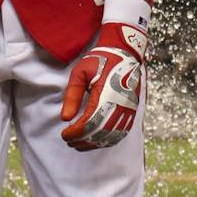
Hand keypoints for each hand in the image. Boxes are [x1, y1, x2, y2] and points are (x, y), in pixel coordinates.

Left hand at [60, 21, 146, 149]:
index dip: (76, 133)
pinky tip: (96, 140)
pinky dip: (107, 140)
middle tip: (69, 140)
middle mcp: (120, 105)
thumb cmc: (101, 60)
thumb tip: (65, 118)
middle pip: (99, 133)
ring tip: (79, 143)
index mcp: (106, 95)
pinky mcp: (132, 112)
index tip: (64, 134)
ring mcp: (128, 110)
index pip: (89, 123)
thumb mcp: (81, 72)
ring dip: (93, 143)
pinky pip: (121, 133)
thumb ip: (72, 95)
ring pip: (111, 136)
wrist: (125, 53)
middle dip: (82, 140)